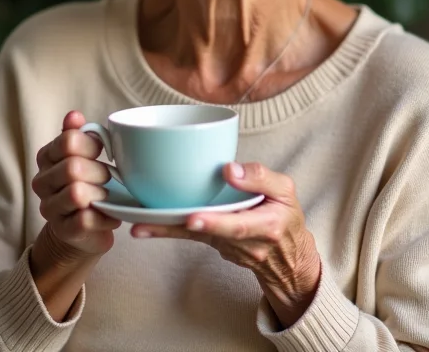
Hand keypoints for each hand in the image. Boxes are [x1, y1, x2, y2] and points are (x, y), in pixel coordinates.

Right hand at [32, 111, 120, 257]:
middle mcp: (41, 182)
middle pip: (73, 168)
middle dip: (99, 172)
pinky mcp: (63, 231)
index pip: (68, 141)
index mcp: (46, 157)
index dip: (91, 145)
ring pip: (77, 194)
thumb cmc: (87, 183)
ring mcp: (50, 209)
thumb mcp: (82, 155)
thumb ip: (77, 134)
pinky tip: (109, 214)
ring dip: (101, 194)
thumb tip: (74, 115)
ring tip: (107, 196)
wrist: (82, 229)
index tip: (101, 152)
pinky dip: (105, 216)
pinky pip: (85, 219)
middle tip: (108, 177)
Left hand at [130, 162, 321, 327]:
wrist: (288, 258)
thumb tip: (230, 169)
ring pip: (196, 236)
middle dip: (185, 227)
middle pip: (212, 234)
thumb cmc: (286, 216)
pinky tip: (144, 228)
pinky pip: (192, 238)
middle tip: (157, 221)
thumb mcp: (286, 191)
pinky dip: (168, 232)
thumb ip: (261, 178)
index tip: (194, 216)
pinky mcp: (216, 246)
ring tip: (140, 225)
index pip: (240, 225)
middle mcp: (246, 242)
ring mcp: (229, 248)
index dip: (216, 222)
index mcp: (266, 225)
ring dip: (167, 230)